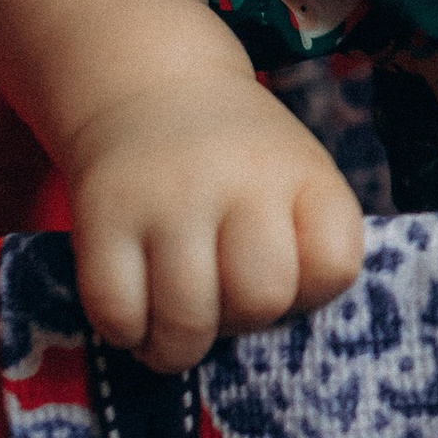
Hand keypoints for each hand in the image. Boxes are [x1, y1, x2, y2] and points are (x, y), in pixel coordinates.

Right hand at [60, 75, 365, 374]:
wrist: (151, 90)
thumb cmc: (239, 161)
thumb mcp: (298, 178)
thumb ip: (308, 247)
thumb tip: (272, 334)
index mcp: (303, 173)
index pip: (334, 267)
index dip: (310, 291)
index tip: (284, 273)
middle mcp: (240, 178)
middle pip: (261, 299)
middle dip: (242, 321)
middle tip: (221, 302)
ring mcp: (168, 197)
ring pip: (187, 318)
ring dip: (180, 348)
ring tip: (175, 333)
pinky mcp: (102, 215)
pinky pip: (117, 312)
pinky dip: (126, 331)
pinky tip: (135, 314)